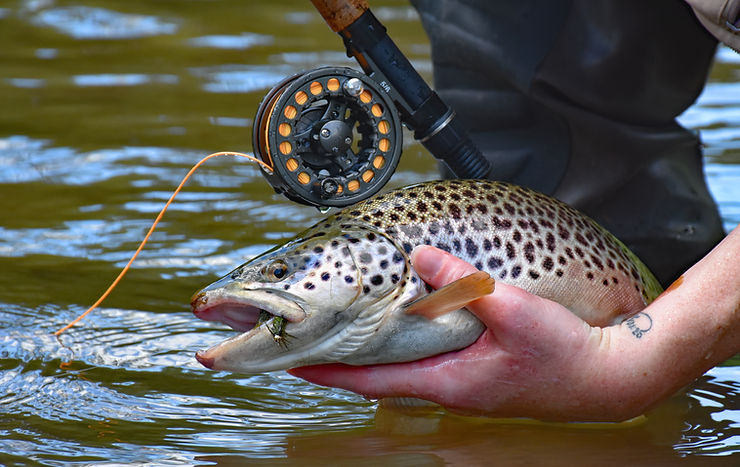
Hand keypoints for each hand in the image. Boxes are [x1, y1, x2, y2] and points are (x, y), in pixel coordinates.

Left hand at [290, 245, 608, 419]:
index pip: (374, 378)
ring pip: (407, 367)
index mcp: (450, 381)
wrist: (611, 377)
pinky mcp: (482, 373)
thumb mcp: (517, 312)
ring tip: (347, 335)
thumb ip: (467, 284)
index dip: (332, 372)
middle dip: (344, 361)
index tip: (296, 364)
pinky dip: (408, 345)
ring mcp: (467, 383)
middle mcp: (452, 388)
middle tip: (311, 344)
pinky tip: (408, 329)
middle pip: (383, 375)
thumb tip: (423, 257)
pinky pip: (432, 360)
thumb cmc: (569, 355)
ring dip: (374, 352)